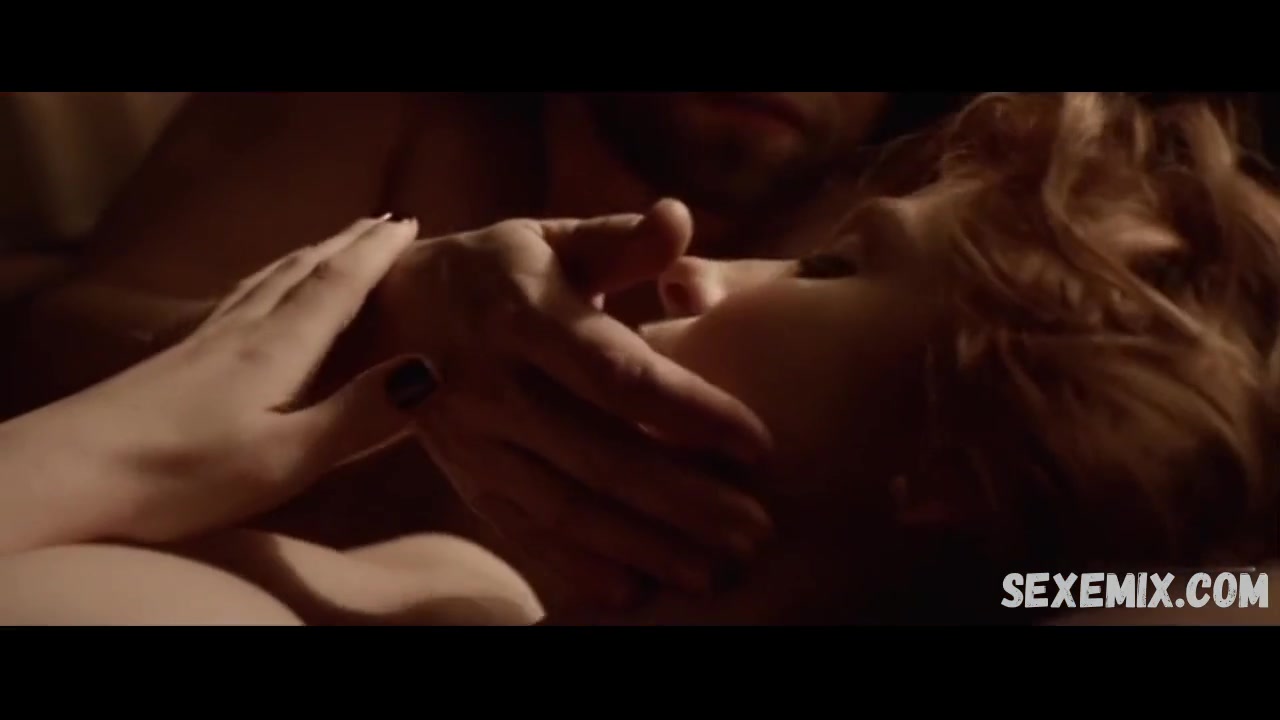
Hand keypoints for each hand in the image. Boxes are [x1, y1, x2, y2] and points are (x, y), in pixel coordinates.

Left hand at [42, 216, 437, 543]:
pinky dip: (269, 278)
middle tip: (387, 223)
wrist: (68, 472)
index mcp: (278, 348)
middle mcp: (244, 330)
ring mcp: (205, 341)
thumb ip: (357, 416)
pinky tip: (257, 292)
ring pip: (268, 279)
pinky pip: (240, 297)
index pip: (338, 286)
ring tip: (335, 243)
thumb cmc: (182, 474)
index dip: (376, 254)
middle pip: (303, 270)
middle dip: (349, 244)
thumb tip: (427, 369)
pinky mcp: (177, 359)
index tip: (410, 226)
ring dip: (310, 254)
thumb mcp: (285, 458)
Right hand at [373, 200, 774, 606]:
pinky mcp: (466, 477)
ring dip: (643, 546)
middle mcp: (494, 384)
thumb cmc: (498, 270)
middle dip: (683, 501)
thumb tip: (680, 217)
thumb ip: (620, 239)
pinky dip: (576, 567)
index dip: (689, 411)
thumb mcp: (551, 239)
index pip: (617, 374)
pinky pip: (522, 531)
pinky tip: (633, 591)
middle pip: (599, 456)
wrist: (390, 315)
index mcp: (524, 314)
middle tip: (756, 531)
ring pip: (564, 507)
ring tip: (714, 573)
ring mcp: (474, 440)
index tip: (757, 446)